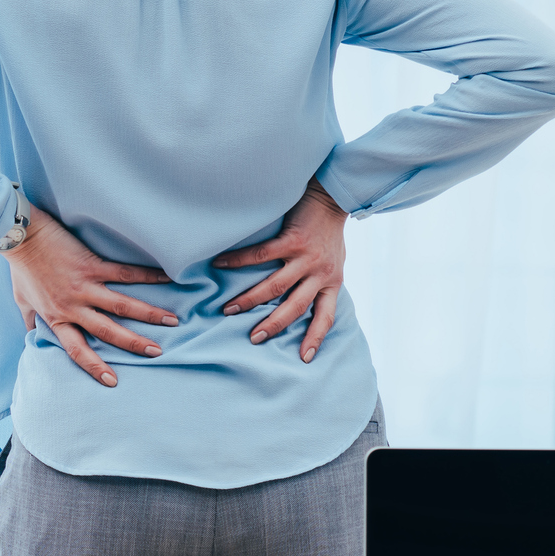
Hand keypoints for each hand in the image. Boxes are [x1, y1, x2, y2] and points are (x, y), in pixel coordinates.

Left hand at [3, 202, 175, 386]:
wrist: (21, 236)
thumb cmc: (22, 268)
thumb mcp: (22, 301)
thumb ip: (31, 321)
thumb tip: (31, 337)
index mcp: (56, 318)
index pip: (77, 350)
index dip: (94, 367)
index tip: (112, 382)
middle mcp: (72, 307)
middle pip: (107, 331)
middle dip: (134, 343)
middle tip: (156, 353)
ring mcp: (84, 286)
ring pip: (121, 305)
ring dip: (148, 314)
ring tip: (172, 321)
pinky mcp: (92, 265)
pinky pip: (124, 273)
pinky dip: (147, 275)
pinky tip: (167, 278)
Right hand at [212, 179, 346, 362]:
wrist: (332, 196)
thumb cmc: (329, 231)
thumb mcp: (334, 261)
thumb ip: (320, 279)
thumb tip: (301, 298)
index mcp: (332, 281)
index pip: (326, 317)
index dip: (315, 338)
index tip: (304, 359)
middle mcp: (321, 273)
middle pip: (295, 307)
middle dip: (273, 325)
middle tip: (253, 338)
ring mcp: (307, 257)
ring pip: (276, 286)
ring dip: (251, 299)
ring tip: (230, 309)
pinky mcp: (293, 239)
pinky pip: (262, 255)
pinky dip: (239, 260)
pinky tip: (220, 264)